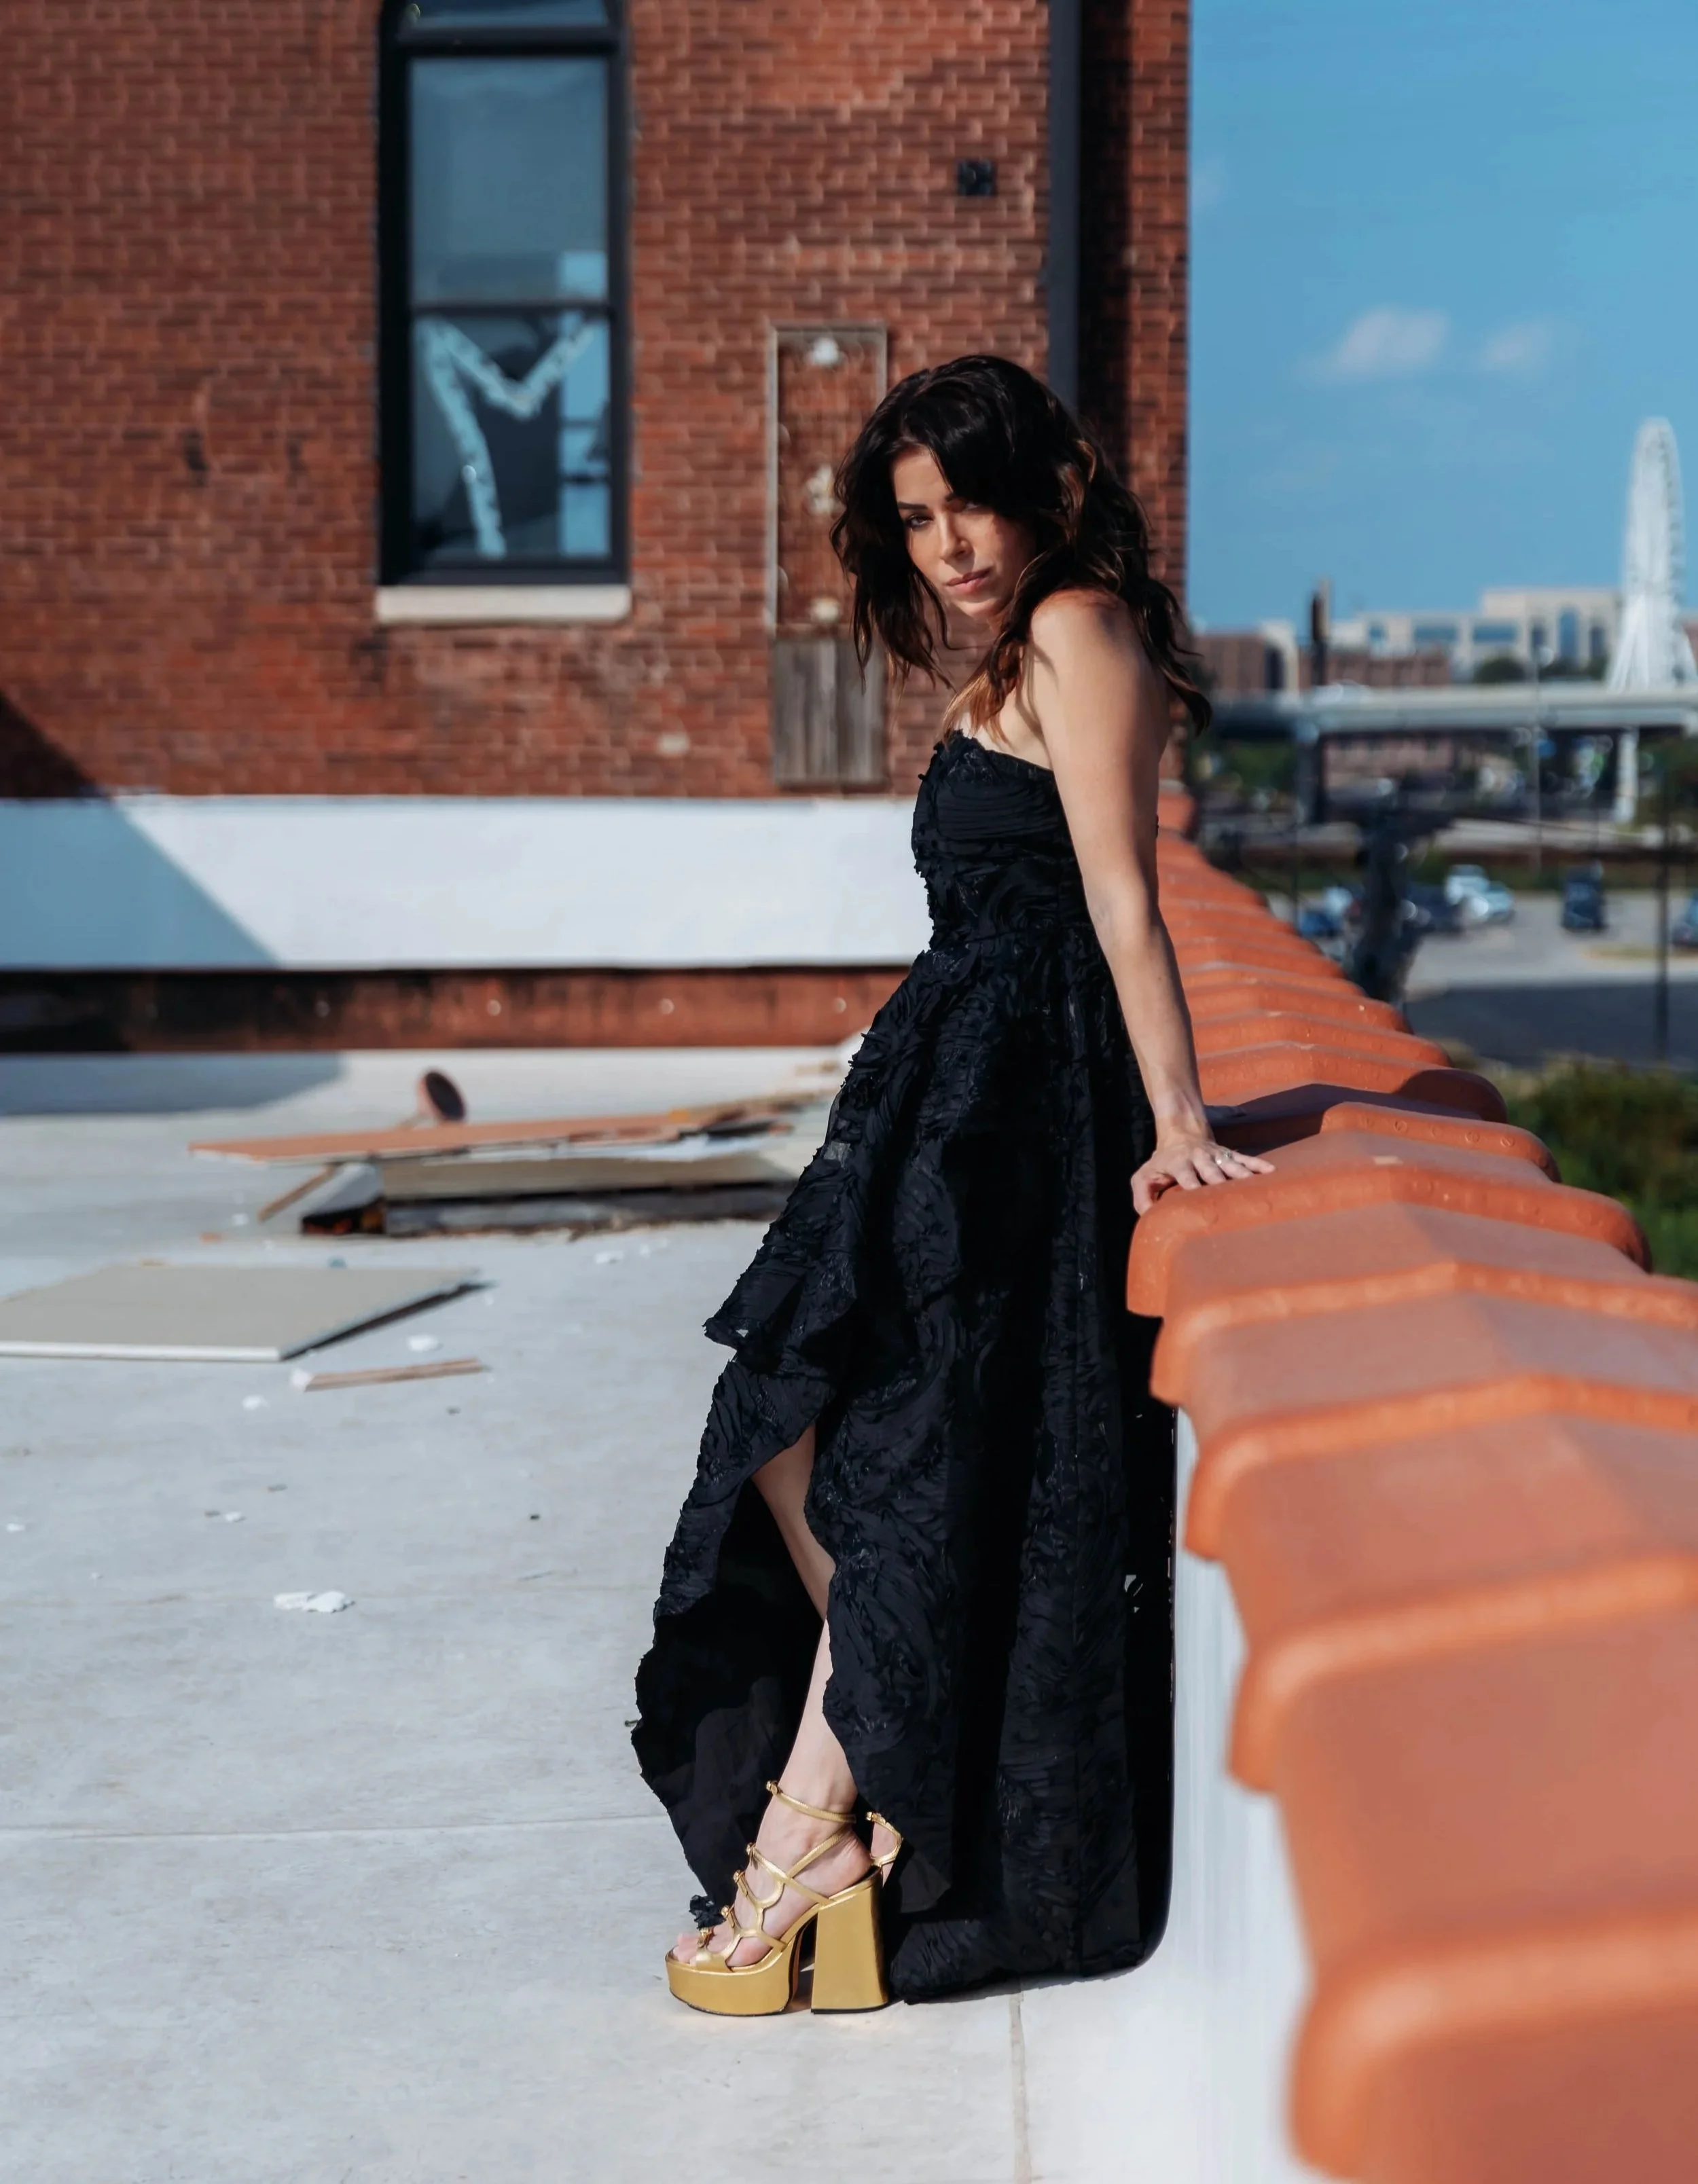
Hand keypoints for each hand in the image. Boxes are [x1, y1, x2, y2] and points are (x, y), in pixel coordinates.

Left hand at [1130, 1132, 1273, 1214]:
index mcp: (1179, 1163)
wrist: (1180, 1135)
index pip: (1186, 1175)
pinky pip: (1245, 1159)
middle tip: (1232, 1199)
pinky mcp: (1229, 1154)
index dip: (1193, 1184)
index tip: (1199, 1195)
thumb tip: (1148, 1216)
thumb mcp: (1143, 1177)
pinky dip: (1258, 1164)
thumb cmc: (1161, 1163)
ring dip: (1243, 1176)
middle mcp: (1200, 1157)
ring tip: (1256, 1188)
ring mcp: (1216, 1155)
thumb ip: (1142, 1197)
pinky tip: (1271, 1171)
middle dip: (1221, 1182)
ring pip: (1231, 1165)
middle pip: (1212, 1171)